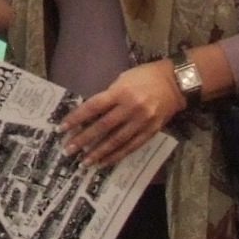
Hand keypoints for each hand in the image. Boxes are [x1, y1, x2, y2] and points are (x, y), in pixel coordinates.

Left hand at [61, 60, 184, 168]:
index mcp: (121, 92)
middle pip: (102, 126)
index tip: (62, 128)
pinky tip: (104, 162)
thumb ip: (108, 95)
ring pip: (116, 141)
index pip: (93, 107)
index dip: (76, 118)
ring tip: (84, 162)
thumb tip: (91, 113)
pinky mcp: (151, 131)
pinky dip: (117, 155)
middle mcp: (130, 107)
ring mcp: (142, 121)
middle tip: (68, 150)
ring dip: (98, 153)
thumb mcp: (123, 79)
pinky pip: (131, 146)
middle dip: (83, 139)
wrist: (176, 82)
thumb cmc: (145, 76)